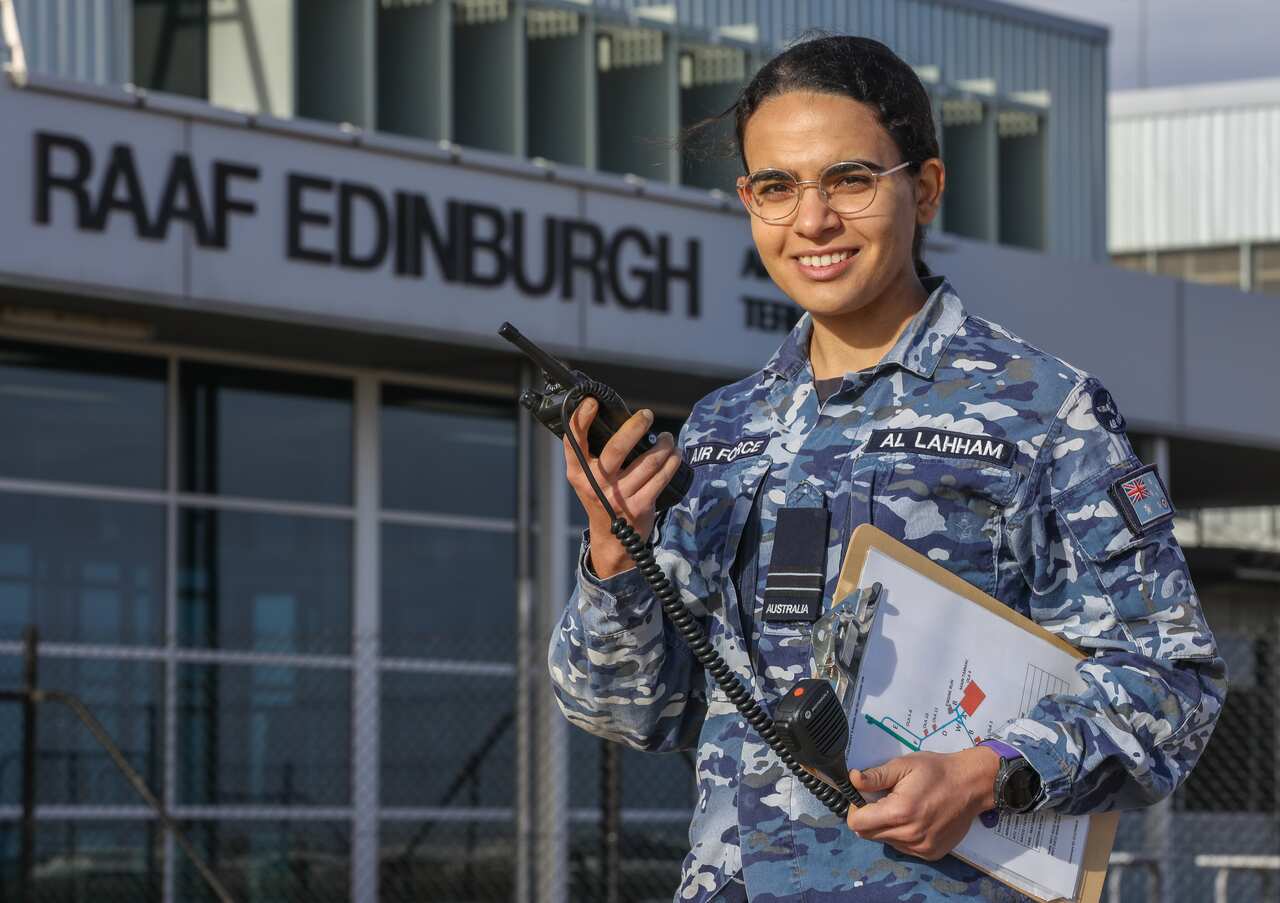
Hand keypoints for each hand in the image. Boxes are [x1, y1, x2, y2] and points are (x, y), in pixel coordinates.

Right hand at [562, 397, 682, 577]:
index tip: (592, 402)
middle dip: (634, 427)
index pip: (574, 442)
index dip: (581, 419)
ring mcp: (618, 497)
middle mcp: (596, 485)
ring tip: (668, 438)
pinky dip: (672, 461)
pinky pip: (661, 477)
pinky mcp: (639, 506)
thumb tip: (615, 418)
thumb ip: (592, 454)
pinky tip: (675, 454)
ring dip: (664, 446)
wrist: (613, 541)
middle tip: (647, 414)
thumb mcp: (588, 478)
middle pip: (616, 449)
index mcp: (578, 473)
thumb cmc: (602, 498)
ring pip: (648, 462)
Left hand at [845, 747, 1000, 860]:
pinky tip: (915, 818)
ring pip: (885, 841)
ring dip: (885, 827)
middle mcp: (909, 836)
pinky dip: (902, 835)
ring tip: (903, 808)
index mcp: (899, 813)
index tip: (865, 797)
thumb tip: (852, 780)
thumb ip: (875, 776)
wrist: (972, 785)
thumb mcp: (904, 765)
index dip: (855, 808)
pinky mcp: (931, 854)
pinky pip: (903, 848)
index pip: (857, 823)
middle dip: (869, 818)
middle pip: (868, 834)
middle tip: (883, 800)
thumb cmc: (937, 771)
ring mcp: (921, 848)